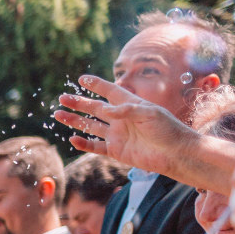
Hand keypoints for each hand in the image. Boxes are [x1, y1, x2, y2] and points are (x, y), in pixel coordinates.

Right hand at [54, 75, 198, 176]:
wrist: (175, 154)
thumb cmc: (168, 129)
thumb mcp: (150, 113)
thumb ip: (126, 110)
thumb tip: (104, 110)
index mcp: (130, 105)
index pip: (110, 92)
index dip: (97, 85)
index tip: (82, 79)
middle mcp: (121, 119)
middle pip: (95, 108)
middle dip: (78, 103)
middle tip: (62, 98)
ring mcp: (117, 135)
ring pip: (91, 126)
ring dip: (75, 121)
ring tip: (59, 115)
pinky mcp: (116, 151)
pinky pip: (95, 146)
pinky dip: (83, 144)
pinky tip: (72, 139)